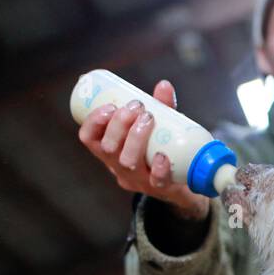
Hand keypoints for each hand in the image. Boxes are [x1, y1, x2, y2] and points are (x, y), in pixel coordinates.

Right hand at [77, 79, 210, 220]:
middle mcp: (118, 167)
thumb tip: (164, 85)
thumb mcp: (155, 126)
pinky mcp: (159, 188)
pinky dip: (159, 167)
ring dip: (135, 137)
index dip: (94, 122)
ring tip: (149, 118)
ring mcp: (138, 180)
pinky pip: (156, 181)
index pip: (88, 138)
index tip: (110, 106)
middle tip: (137, 106)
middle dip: (119, 124)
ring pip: (127, 163)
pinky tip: (162, 155)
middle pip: (108, 149)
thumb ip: (160, 106)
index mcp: (109, 150)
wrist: (184, 178)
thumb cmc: (162, 146)